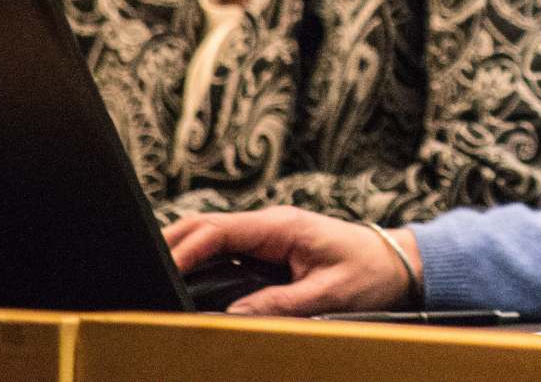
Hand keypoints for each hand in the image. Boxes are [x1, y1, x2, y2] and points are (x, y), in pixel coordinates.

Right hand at [162, 207, 421, 315]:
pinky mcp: (273, 247)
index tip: (160, 270)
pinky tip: (187, 278)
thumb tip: (231, 316)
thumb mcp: (326, 295)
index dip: (185, 249)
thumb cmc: (370, 273)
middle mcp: (272, 224)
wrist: (400, 262)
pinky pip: (229, 250)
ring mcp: (271, 234)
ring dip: (185, 250)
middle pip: (208, 227)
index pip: (220, 230)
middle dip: (173, 244)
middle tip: (140, 269)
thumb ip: (279, 305)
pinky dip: (203, 260)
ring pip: (214, 237)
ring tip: (154, 274)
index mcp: (282, 226)